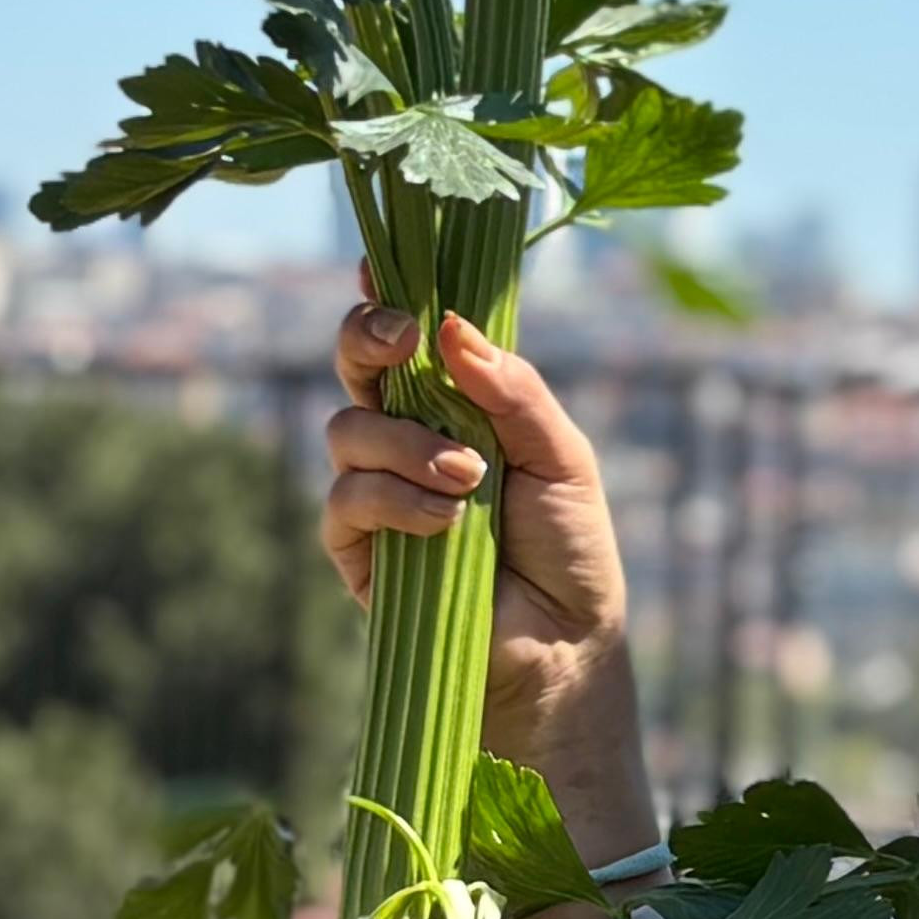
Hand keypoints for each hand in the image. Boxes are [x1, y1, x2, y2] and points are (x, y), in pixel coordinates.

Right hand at [319, 287, 660, 871]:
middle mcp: (408, 439)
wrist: (564, 656)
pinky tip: (445, 522)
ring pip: (347, 426)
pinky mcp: (357, 552)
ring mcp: (377, 494)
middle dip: (370, 335)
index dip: (389, 293)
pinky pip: (345, 500)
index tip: (386, 262)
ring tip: (468, 481)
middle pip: (356, 362)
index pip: (411, 337)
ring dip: (406, 442)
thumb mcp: (562, 458)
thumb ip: (513, 391)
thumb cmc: (573, 557)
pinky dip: (393, 499)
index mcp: (458, 406)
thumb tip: (453, 327)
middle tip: (409, 336)